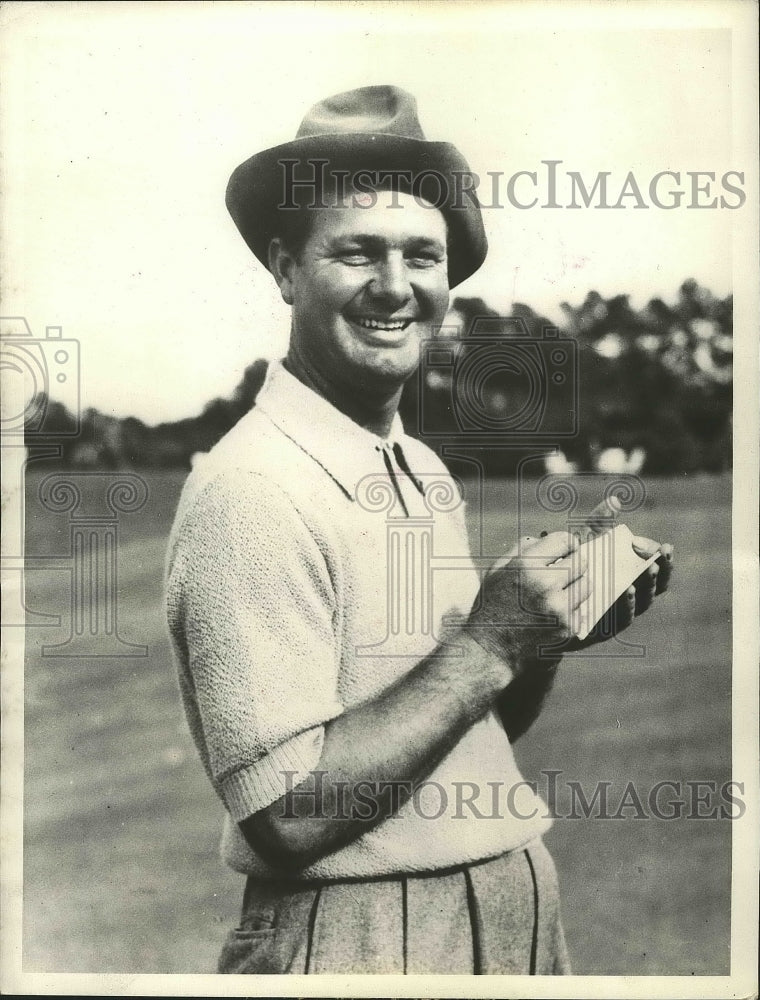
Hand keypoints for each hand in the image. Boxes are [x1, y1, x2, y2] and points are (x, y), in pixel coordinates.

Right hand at [467, 532, 590, 675]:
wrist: (489, 649)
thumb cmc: (491, 606)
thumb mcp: (496, 570)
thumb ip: (520, 549)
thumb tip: (542, 538)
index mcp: (526, 565)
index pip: (565, 540)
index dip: (567, 543)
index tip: (567, 549)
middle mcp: (545, 584)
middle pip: (581, 561)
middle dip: (574, 563)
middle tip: (566, 570)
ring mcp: (559, 607)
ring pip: (587, 584)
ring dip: (577, 585)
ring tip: (561, 591)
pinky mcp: (567, 627)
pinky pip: (582, 609)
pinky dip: (573, 609)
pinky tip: (555, 613)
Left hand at [572, 496, 673, 645]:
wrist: (546, 597)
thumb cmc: (574, 568)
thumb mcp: (585, 544)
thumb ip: (598, 524)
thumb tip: (613, 500)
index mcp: (633, 576)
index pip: (657, 569)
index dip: (664, 560)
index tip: (665, 547)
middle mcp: (630, 595)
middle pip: (654, 586)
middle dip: (660, 571)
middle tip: (660, 558)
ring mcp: (619, 611)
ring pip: (642, 601)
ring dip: (647, 585)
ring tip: (650, 570)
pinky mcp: (607, 625)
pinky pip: (621, 617)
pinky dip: (628, 603)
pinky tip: (628, 589)